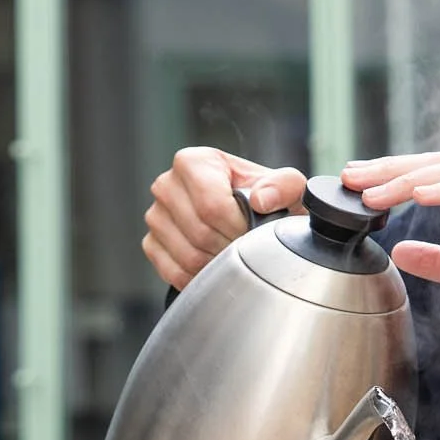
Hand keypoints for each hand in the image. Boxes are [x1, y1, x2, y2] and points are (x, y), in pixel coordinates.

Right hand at [142, 148, 307, 290]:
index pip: (210, 204)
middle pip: (199, 232)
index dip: (236, 226)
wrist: (252, 217)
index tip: (252, 231)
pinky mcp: (152, 243)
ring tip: (234, 254)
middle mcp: (168, 184)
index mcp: (195, 162)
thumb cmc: (266, 199)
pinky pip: (174, 272)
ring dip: (217, 264)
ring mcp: (156, 215)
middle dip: (230, 247)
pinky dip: (200, 277)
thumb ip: (284, 185)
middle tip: (247, 246)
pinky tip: (216, 266)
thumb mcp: (287, 186)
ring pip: (187, 255)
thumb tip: (261, 200)